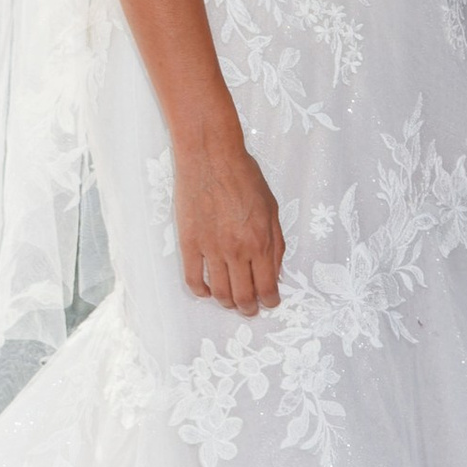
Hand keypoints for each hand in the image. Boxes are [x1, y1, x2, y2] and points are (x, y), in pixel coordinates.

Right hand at [173, 130, 285, 314]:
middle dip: (249, 308)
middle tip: (251, 309)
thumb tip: (276, 272)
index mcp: (261, 241)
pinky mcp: (189, 244)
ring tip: (231, 302)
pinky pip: (194, 279)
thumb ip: (276, 243)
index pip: (267, 286)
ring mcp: (211, 249)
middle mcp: (236, 250)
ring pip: (220, 292)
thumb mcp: (272, 208)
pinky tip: (208, 291)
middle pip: (243, 296)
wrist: (211, 156)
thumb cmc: (244, 176)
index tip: (270, 302)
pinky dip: (202, 292)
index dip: (270, 300)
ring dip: (227, 303)